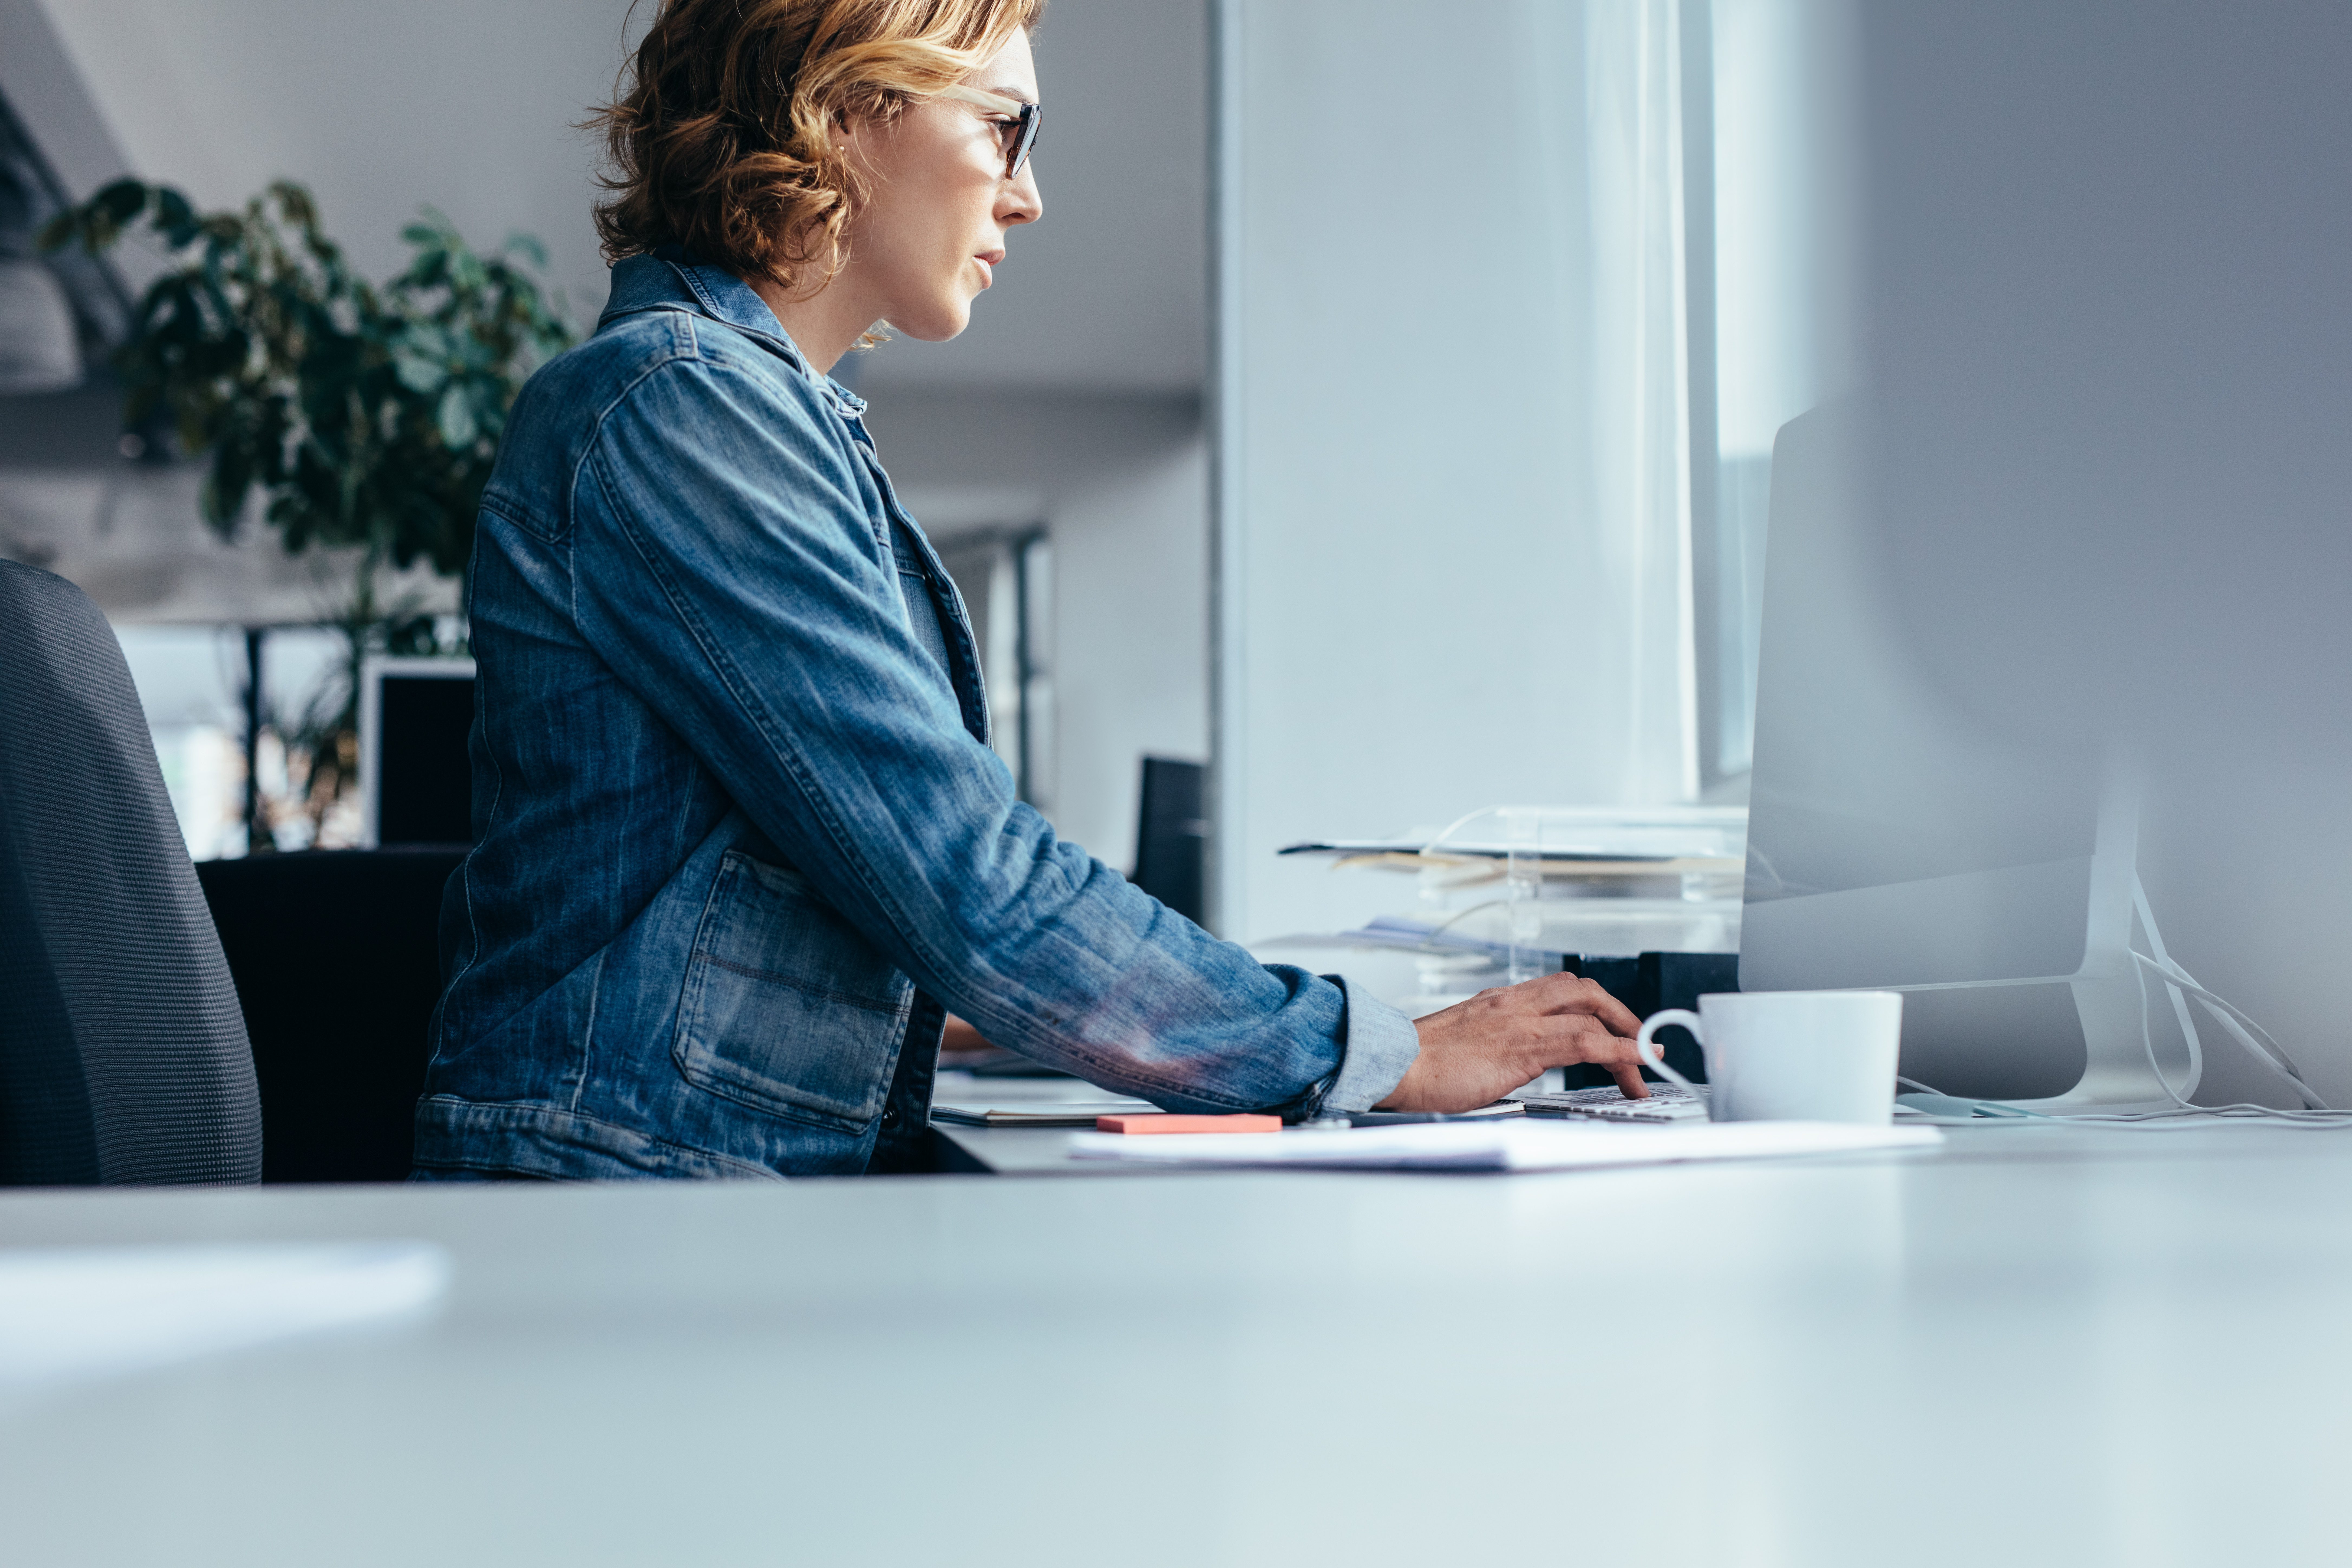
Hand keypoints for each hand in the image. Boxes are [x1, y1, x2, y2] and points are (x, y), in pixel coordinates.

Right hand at [1378, 972, 1649, 1112]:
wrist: (1396, 1063)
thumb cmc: (1421, 1061)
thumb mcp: (1464, 1041)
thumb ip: (1492, 1043)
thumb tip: (1509, 1061)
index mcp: (1499, 1001)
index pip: (1558, 989)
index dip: (1593, 1005)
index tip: (1610, 1026)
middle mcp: (1514, 1003)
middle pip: (1582, 989)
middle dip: (1618, 1012)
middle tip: (1636, 1039)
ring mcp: (1521, 1021)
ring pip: (1591, 1012)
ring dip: (1626, 1038)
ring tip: (1644, 1064)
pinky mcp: (1525, 1047)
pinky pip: (1587, 1042)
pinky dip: (1621, 1051)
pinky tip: (1636, 1064)